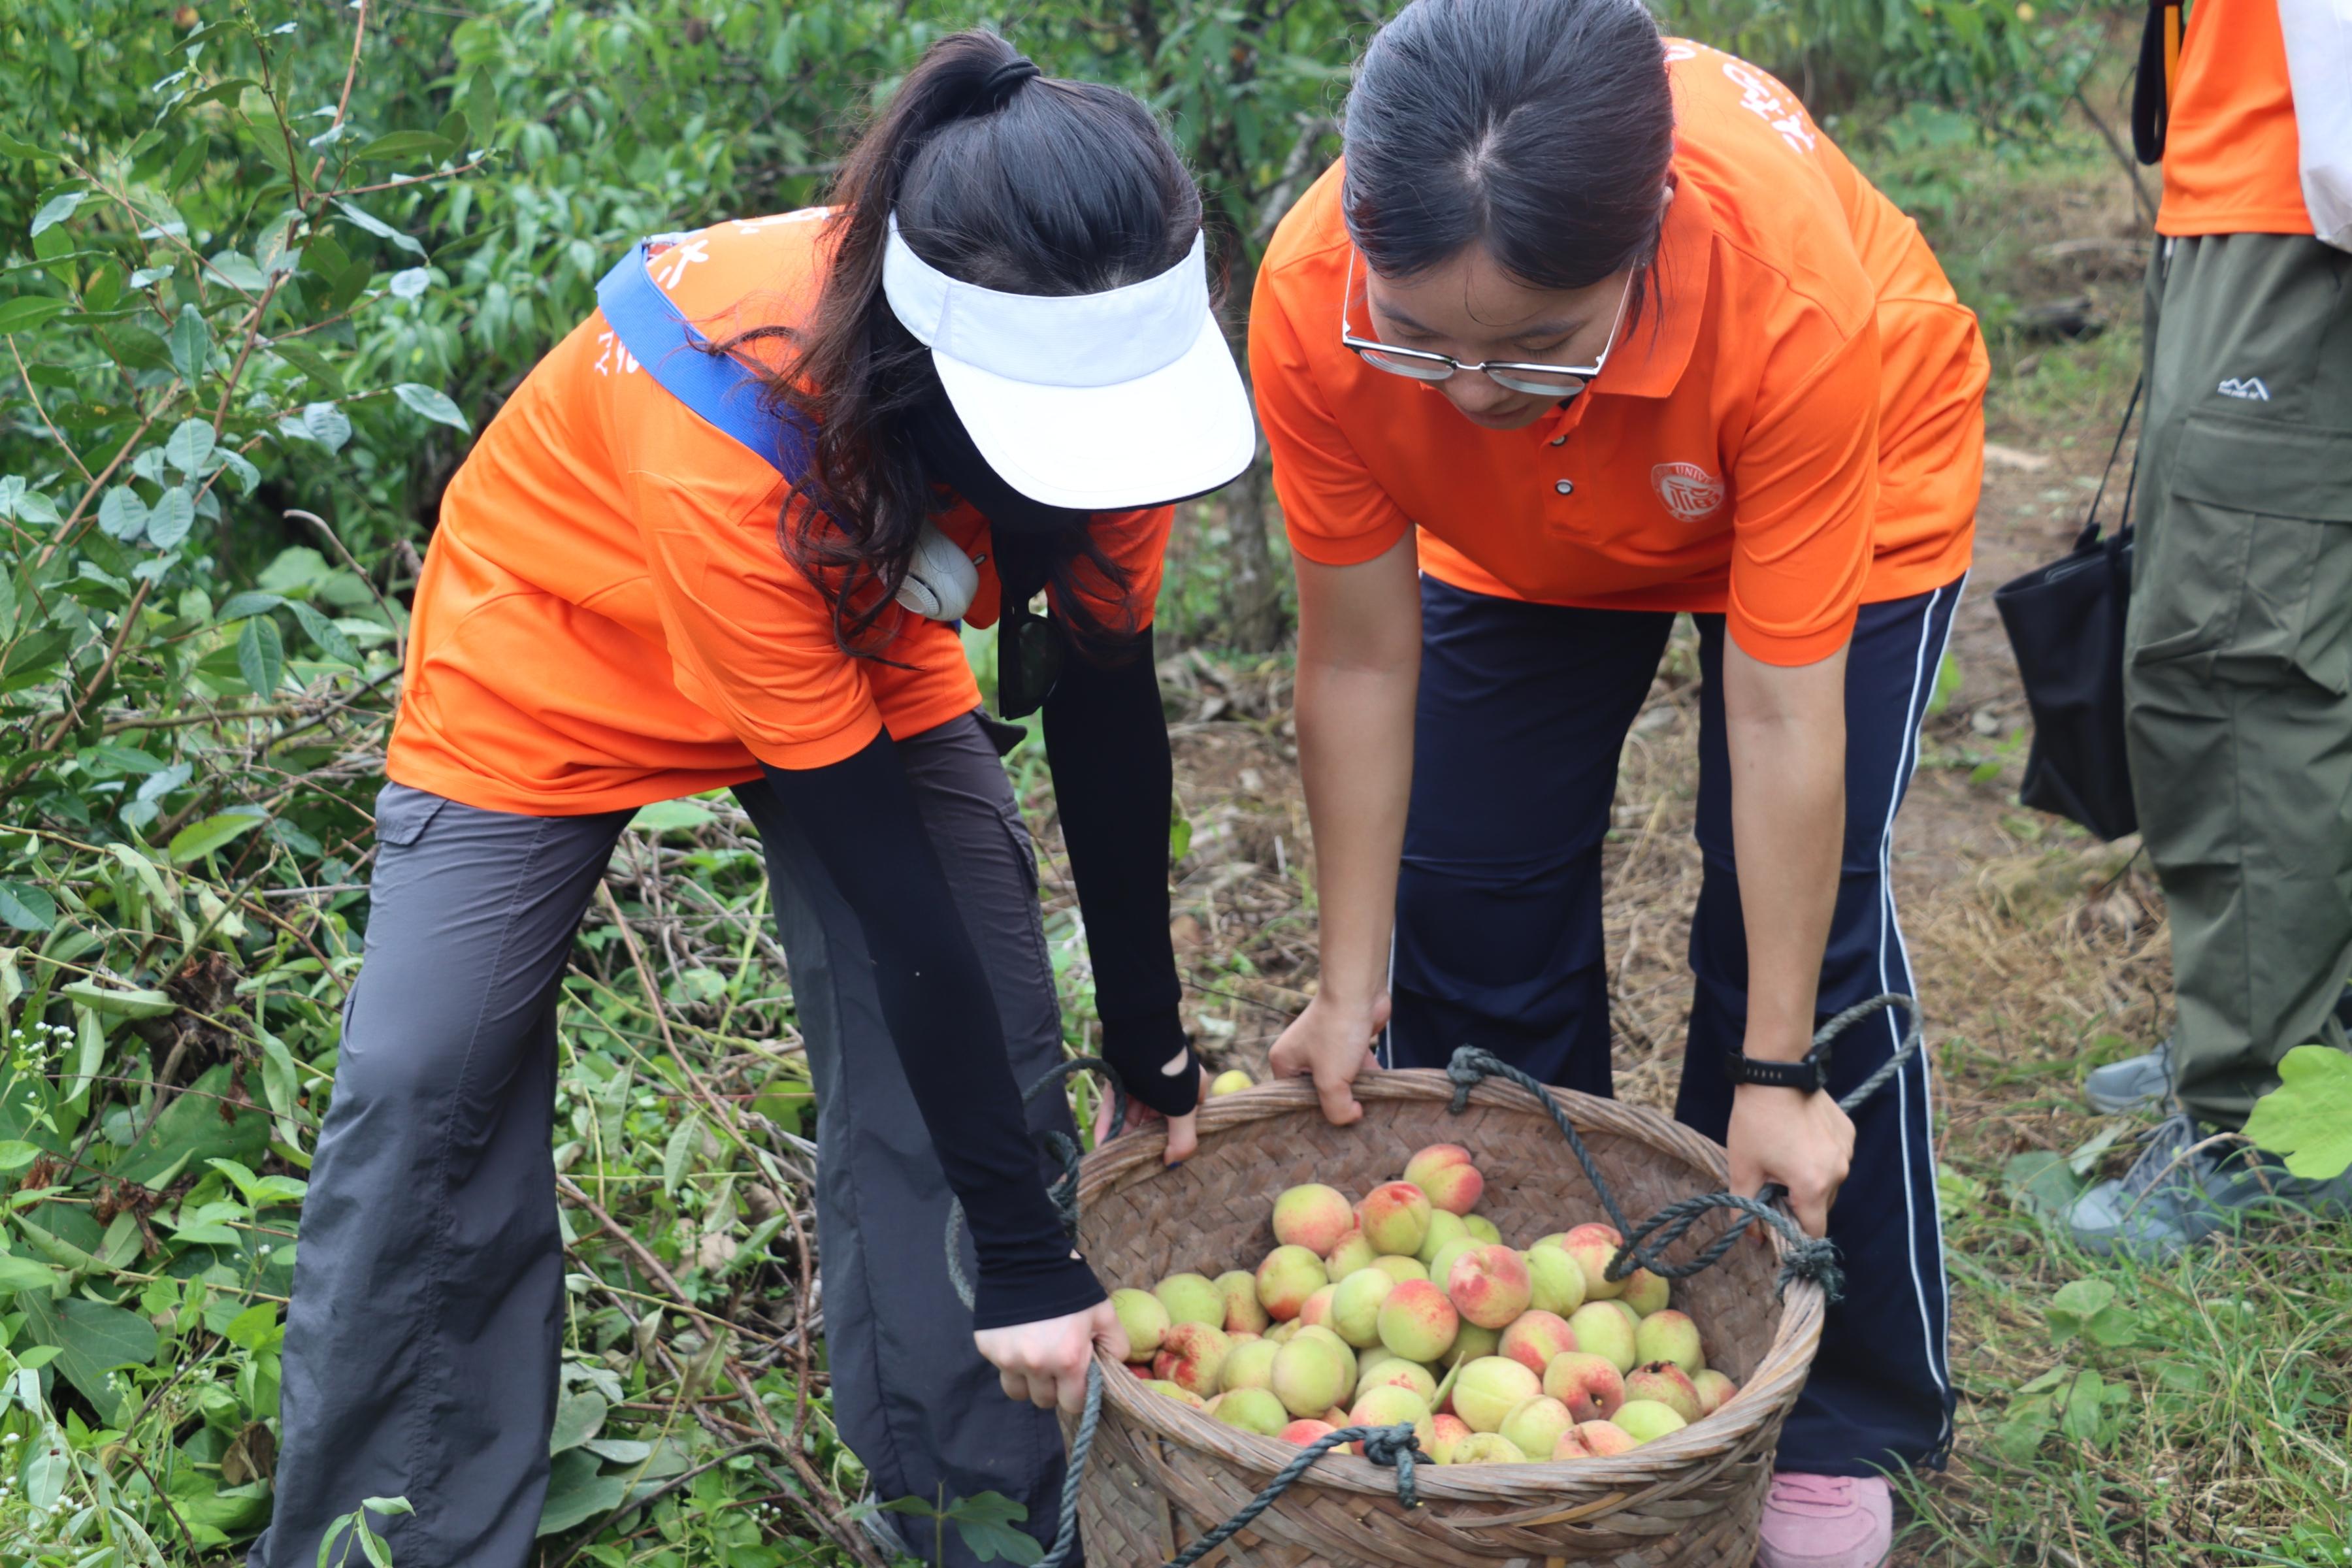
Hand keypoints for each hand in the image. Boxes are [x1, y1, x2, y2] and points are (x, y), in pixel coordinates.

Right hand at [974, 1298, 1126, 1414]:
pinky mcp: (987, 1349)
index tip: (1076, 1379)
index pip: (1073, 1404)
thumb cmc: (1071, 1286)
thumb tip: (1114, 1367)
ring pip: (1017, 1391)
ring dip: (1028, 1381)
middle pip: (1044, 1401)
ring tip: (1035, 1356)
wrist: (1027, 1256)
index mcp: (1067, 1361)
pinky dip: (1010, 1360)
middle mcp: (1036, 1366)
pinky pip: (1001, 1369)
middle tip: (1056, 1364)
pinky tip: (1018, 1337)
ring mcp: (1007, 1359)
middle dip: (1052, 1388)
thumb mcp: (1104, 1313)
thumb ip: (1115, 1345)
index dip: (1077, 1394)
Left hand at [1094, 1066, 1202, 1163]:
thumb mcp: (1183, 1107)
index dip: (1175, 1140)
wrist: (1141, 1032)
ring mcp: (1142, 1083)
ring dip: (1123, 1136)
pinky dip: (1108, 1123)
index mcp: (1190, 1091)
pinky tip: (1101, 1142)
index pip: (1184, 1122)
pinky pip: (1114, 1106)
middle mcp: (1166, 1088)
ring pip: (1133, 1115)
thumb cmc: (1170, 1070)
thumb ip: (1182, 1138)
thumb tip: (1173, 1162)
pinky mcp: (1121, 1080)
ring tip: (1114, 1158)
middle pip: (1156, 1121)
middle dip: (1145, 1141)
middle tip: (1135, 1163)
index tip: (1163, 1160)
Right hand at [1268, 992, 1385, 1125]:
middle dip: (1336, 1103)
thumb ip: (1336, 1109)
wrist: (1358, 991)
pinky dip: (1367, 1078)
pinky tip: (1381, 1091)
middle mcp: (1301, 1054)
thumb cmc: (1337, 1031)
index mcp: (1284, 1062)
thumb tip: (1352, 1116)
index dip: (1311, 1114)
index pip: (1293, 1099)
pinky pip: (1354, 1069)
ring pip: (1339, 1080)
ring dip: (1355, 1092)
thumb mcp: (1331, 1080)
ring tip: (1368, 1109)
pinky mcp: (1346, 1042)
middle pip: (1318, 1091)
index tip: (1330, 1128)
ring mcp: (1325, 1047)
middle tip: (1351, 1121)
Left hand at [1726, 1083, 1853, 1237]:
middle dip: (1800, 1203)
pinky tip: (1800, 1139)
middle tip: (1776, 1185)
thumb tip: (1751, 1238)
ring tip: (1786, 1158)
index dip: (1796, 1234)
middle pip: (1822, 1206)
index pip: (1814, 1231)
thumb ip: (1746, 1208)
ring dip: (1812, 1180)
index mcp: (1813, 1186)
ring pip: (1831, 1182)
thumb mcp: (1743, 1168)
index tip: (1779, 1224)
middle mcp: (1838, 1172)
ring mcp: (1847, 1151)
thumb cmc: (1755, 1122)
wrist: (1775, 1074)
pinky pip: (1837, 1157)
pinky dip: (1821, 1157)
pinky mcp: (1849, 1132)